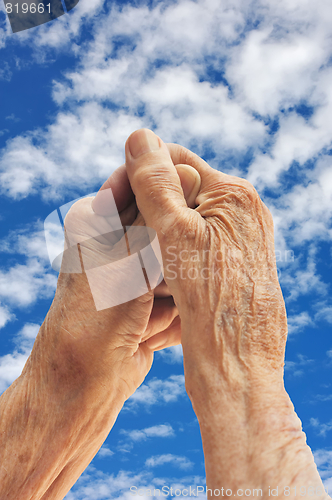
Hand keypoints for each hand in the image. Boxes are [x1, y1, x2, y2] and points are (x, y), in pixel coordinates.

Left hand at [43, 161, 200, 402]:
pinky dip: (175, 307)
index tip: (202, 187)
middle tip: (193, 253)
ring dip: (179, 280)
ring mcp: (131, 274)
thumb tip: (187, 168)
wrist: (85, 382)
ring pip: (173, 259)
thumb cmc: (98, 314)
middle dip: (180, 242)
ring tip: (169, 299)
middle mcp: (112, 243)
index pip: (137, 181)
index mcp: (94, 219)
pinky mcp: (144, 300)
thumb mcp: (132, 255)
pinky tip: (165, 321)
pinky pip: (174, 291)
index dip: (170, 182)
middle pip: (163, 224)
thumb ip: (161, 215)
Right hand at [125, 129, 285, 389]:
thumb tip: (139, 136)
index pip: (177, 161)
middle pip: (183, 191)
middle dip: (149, 204)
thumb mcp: (175, 234)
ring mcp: (242, 240)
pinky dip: (172, 251)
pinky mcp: (235, 266)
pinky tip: (157, 270)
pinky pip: (196, 245)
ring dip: (158, 230)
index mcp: (235, 195)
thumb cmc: (209, 300)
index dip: (141, 172)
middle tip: (121, 228)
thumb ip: (156, 184)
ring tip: (137, 253)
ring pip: (187, 220)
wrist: (238, 365)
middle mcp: (244, 213)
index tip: (112, 195)